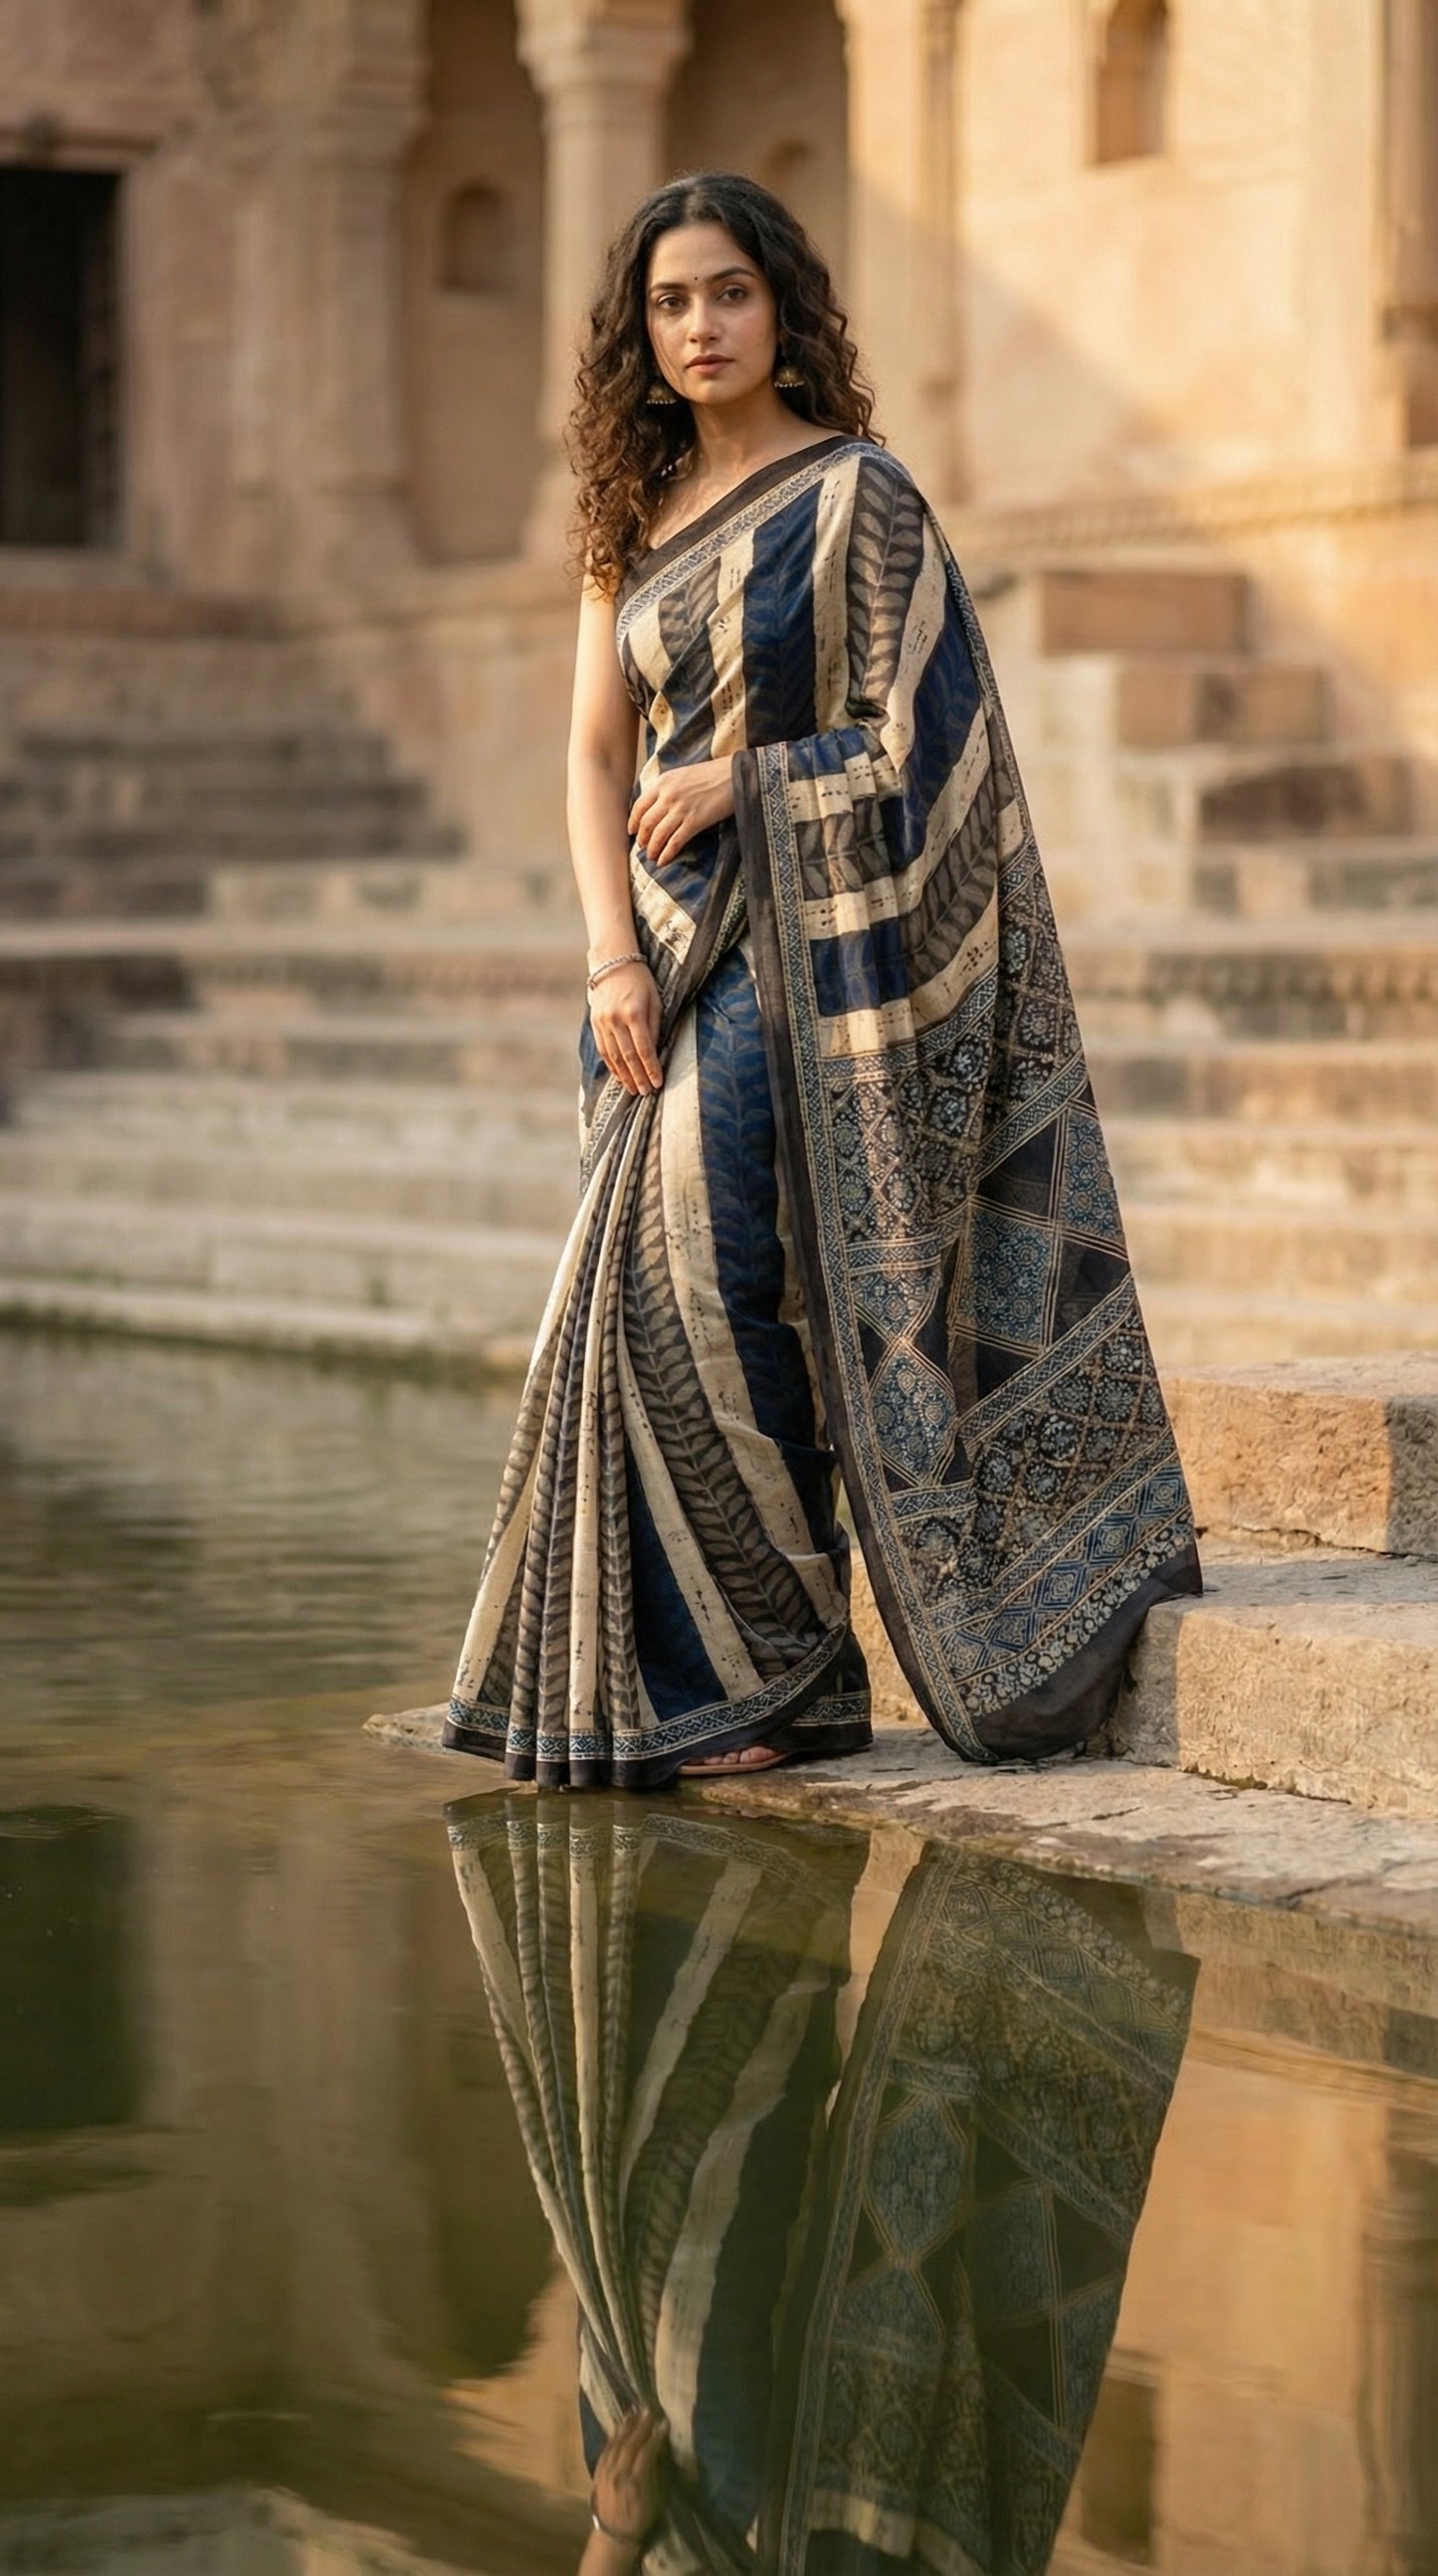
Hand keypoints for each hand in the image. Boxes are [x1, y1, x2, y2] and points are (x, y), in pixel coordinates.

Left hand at [589, 2404, 668, 2557]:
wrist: (612, 2533)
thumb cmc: (639, 2518)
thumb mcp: (654, 2501)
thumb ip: (655, 2475)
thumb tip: (659, 2450)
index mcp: (635, 2484)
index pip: (646, 2453)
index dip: (656, 2437)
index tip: (664, 2423)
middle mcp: (618, 2475)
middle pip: (630, 2444)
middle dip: (641, 2426)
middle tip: (650, 2410)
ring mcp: (606, 2472)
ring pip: (616, 2444)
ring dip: (626, 2426)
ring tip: (635, 2412)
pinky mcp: (598, 2471)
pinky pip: (606, 2449)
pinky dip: (614, 2436)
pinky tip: (619, 2426)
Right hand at [590, 958, 662, 1095]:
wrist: (613, 963)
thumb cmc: (641, 981)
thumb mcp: (655, 1001)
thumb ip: (654, 1028)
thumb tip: (654, 1054)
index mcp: (633, 1013)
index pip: (644, 1048)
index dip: (651, 1068)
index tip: (658, 1083)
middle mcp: (615, 1019)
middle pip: (628, 1056)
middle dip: (638, 1077)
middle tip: (646, 1092)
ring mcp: (602, 1022)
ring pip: (613, 1056)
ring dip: (625, 1075)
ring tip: (634, 1089)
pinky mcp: (594, 1023)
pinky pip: (603, 1050)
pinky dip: (612, 1066)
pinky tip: (620, 1076)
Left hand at [629, 756, 734, 868]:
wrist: (733, 775)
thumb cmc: (710, 774)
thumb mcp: (681, 775)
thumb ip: (666, 788)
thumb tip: (655, 806)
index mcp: (663, 782)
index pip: (640, 806)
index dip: (634, 822)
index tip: (632, 832)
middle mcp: (668, 796)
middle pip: (647, 823)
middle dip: (643, 839)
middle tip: (643, 847)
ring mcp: (681, 809)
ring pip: (658, 835)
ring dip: (653, 849)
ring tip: (652, 856)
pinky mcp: (695, 821)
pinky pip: (675, 842)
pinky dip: (667, 854)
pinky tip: (663, 861)